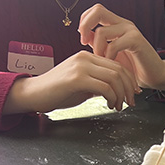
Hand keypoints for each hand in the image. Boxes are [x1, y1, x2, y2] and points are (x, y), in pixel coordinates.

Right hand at [2, 50, 138, 114]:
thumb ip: (97, 83)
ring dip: (121, 95)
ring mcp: (81, 67)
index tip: (132, 93)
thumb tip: (113, 91)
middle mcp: (85, 58)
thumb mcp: (81, 85)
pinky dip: (112, 98)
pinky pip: (104, 87)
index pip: (117, 65)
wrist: (33, 94)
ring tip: (118, 106)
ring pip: (114, 78)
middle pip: (119, 70)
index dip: (129, 80)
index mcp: (87, 57)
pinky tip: (109, 105)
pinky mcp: (76, 78)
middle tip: (130, 102)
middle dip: (128, 88)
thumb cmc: (55, 92)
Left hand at [78, 4, 164, 90]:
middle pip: (98, 10)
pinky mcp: (136, 41)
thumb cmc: (133, 66)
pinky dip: (108, 56)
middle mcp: (123, 23)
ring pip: (102, 31)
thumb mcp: (110, 54)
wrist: (153, 75)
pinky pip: (114, 45)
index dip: (84, 21)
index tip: (83, 39)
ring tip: (101, 61)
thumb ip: (98, 43)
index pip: (95, 10)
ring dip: (97, 49)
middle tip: (83, 42)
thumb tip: (84, 35)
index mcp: (116, 24)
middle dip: (86, 25)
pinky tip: (111, 64)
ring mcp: (130, 30)